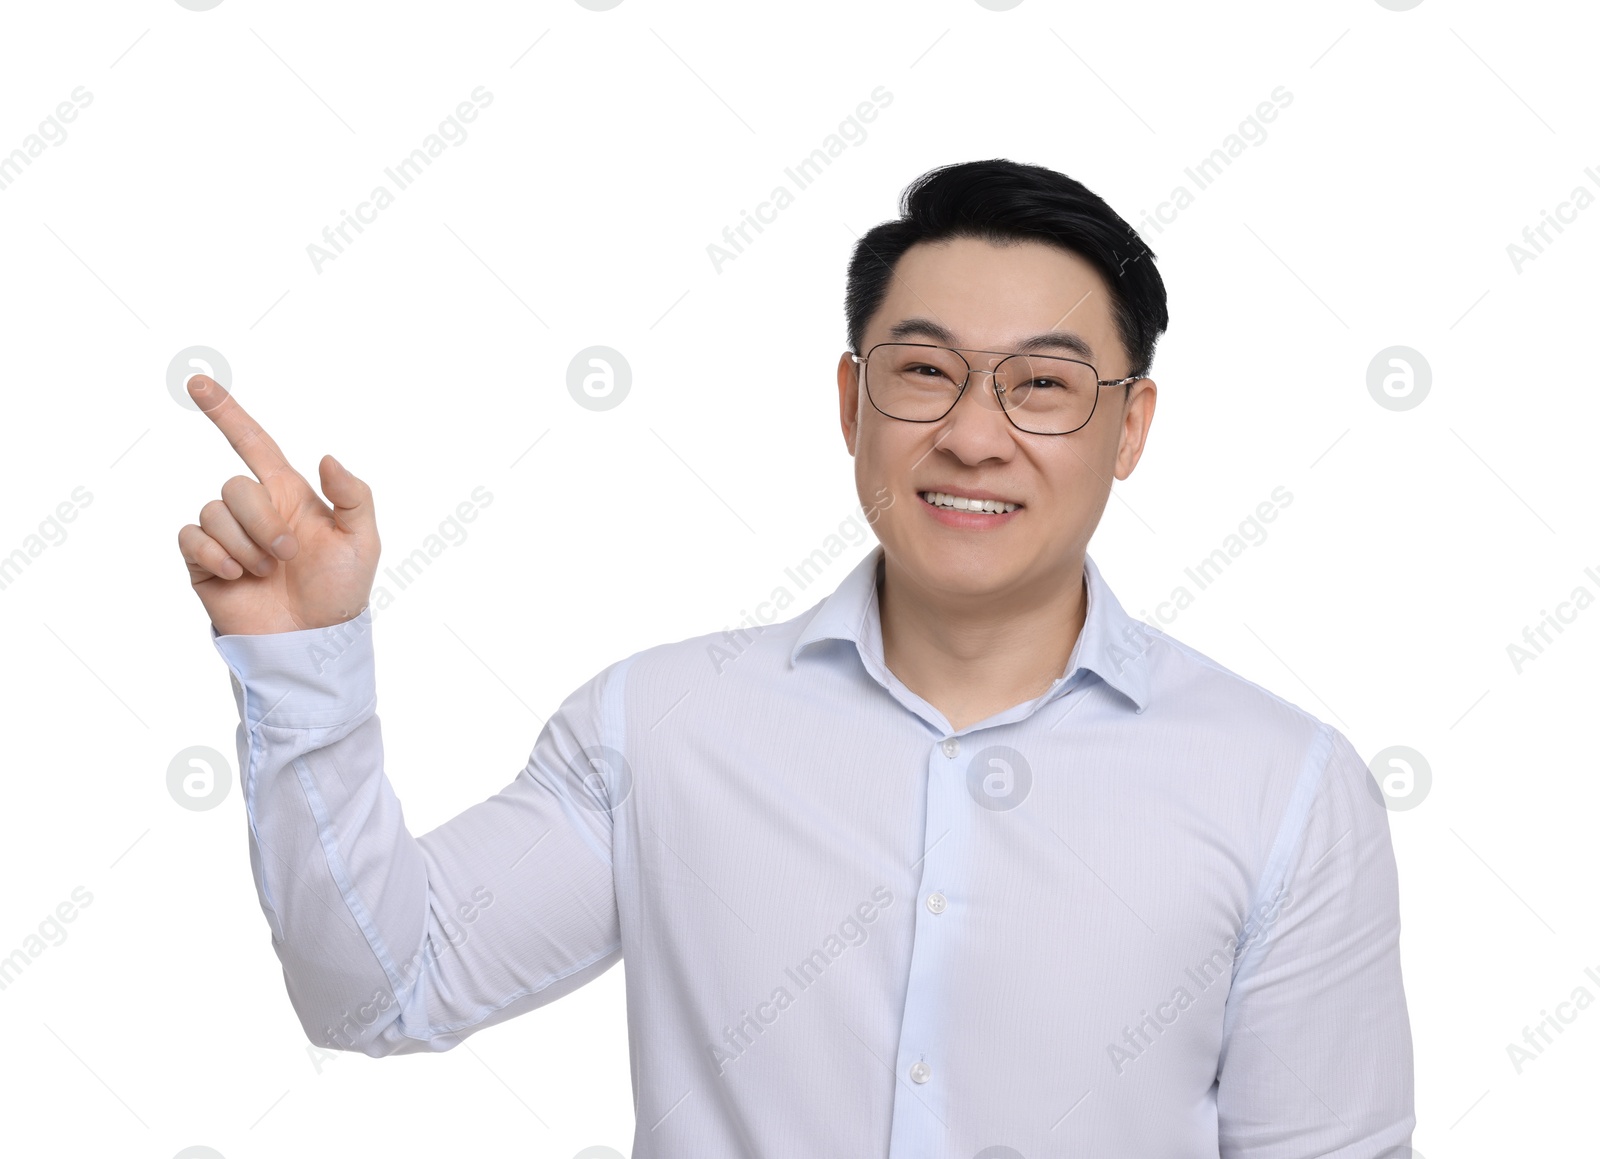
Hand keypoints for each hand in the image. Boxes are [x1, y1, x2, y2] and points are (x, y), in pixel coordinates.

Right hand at [177, 375, 379, 635]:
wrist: (313, 641)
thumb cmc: (341, 590)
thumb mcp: (363, 539)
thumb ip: (352, 494)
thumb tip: (326, 457)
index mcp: (288, 495)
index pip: (252, 443)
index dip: (226, 412)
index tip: (198, 382)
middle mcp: (253, 510)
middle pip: (235, 485)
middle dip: (262, 521)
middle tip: (287, 556)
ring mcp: (227, 536)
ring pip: (214, 511)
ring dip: (246, 545)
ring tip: (269, 573)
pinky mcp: (204, 563)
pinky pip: (192, 537)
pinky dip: (217, 555)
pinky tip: (239, 577)